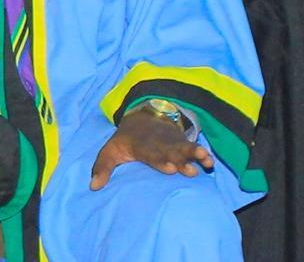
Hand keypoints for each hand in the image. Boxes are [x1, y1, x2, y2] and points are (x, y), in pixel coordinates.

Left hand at [89, 106, 215, 189]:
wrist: (142, 117)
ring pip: (183, 148)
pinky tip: (210, 162)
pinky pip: (192, 148)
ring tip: (206, 161)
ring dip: (194, 155)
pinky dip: (202, 154)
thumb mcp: (110, 151)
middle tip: (188, 170)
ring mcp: (171, 143)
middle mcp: (159, 145)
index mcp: (142, 146)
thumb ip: (102, 167)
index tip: (168, 167)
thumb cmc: (126, 141)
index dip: (159, 160)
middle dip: (179, 160)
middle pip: (170, 152)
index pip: (151, 154)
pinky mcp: (181, 144)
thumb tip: (93, 187)